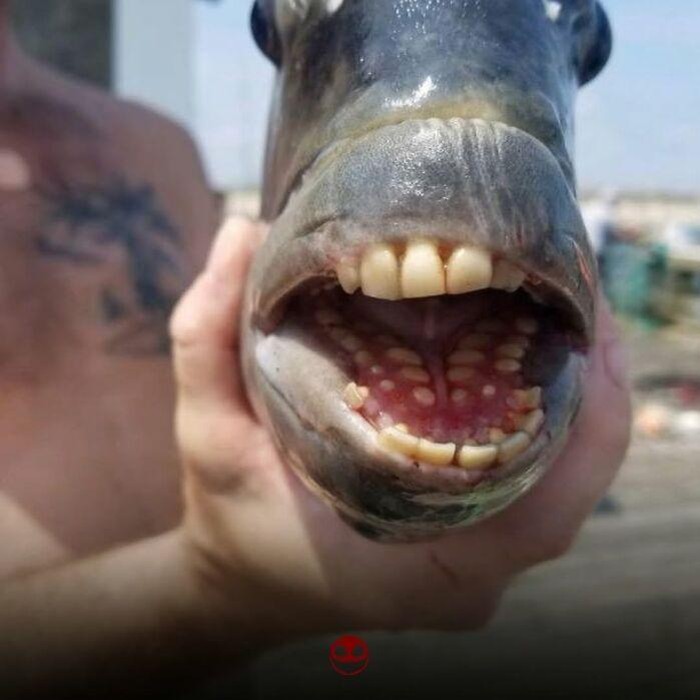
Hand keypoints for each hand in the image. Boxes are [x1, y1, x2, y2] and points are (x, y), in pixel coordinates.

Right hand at [170, 217, 630, 640]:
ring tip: (567, 310)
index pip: (542, 519)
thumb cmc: (232, 518)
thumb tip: (244, 229)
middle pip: (568, 486)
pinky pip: (539, 477)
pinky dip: (554, 415)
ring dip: (577, 393)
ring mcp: (478, 555)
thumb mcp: (205, 435)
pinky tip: (537, 350)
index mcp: (413, 571)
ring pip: (561, 478)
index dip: (591, 427)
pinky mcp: (476, 534)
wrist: (247, 577)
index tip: (591, 333)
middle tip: (578, 295)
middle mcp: (466, 571)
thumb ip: (207, 336)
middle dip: (589, 386)